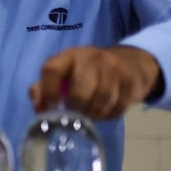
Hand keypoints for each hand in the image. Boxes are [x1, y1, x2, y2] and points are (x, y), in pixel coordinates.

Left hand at [29, 45, 161, 117]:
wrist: (130, 63)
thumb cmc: (88, 72)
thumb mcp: (65, 73)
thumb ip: (45, 88)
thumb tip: (39, 107)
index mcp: (70, 56)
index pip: (52, 70)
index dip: (48, 92)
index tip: (51, 106)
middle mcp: (92, 59)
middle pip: (79, 93)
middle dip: (75, 108)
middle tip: (75, 112)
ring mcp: (114, 69)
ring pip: (100, 102)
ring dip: (93, 114)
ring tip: (89, 112)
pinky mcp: (131, 81)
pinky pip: (117, 107)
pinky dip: (109, 114)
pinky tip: (105, 110)